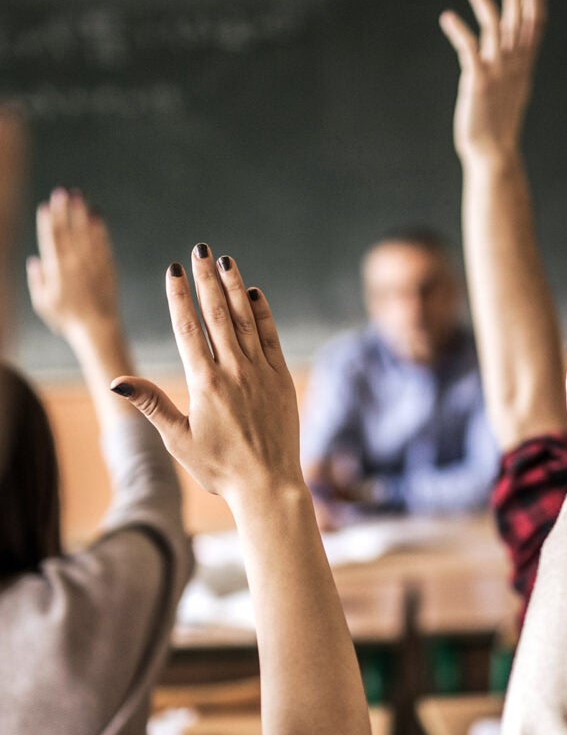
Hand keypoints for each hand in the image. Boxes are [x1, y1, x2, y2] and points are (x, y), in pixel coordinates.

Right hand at [27, 188, 118, 341]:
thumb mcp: (43, 303)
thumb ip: (37, 281)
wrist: (97, 329)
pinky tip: (97, 215)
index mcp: (56, 271)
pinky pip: (103, 245)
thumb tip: (34, 260)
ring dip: (82, 214)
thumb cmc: (67, 319)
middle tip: (63, 191)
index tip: (46, 205)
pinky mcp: (107, 269)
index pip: (51, 240)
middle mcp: (75, 264)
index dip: (48, 221)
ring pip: (86, 234)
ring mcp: (92, 266)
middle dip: (65, 210)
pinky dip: (100, 229)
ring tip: (79, 196)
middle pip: (68, 232)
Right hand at [111, 247, 303, 506]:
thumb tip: (118, 381)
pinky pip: (271, 337)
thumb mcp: (178, 439)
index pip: (188, 328)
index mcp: (205, 383)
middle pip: (217, 314)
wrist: (268, 484)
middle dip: (207, 279)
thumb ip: (151, 404)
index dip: (180, 296)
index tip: (174, 269)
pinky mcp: (281, 379)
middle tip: (200, 250)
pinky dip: (262, 313)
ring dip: (234, 287)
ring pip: (245, 320)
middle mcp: (234, 371)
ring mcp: (261, 372)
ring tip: (225, 261)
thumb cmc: (219, 468)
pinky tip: (254, 293)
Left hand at [440, 0, 546, 162]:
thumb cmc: (498, 126)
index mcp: (523, 66)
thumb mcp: (510, 90)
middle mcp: (514, 65)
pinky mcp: (479, 82)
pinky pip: (469, 50)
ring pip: (494, 29)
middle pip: (518, 20)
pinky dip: (459, 31)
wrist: (494, 154)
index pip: (535, 24)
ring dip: (484, 3)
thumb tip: (507, 51)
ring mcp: (498, 72)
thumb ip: (510, 66)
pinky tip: (447, 18)